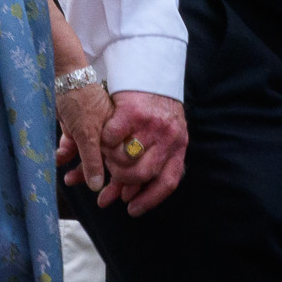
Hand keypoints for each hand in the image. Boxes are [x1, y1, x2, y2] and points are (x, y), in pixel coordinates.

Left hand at [51, 74, 113, 190]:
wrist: (60, 76)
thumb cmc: (79, 100)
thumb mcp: (87, 134)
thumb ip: (93, 160)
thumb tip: (98, 185)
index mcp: (120, 133)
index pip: (124, 163)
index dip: (119, 180)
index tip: (108, 195)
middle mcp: (108, 134)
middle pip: (107, 163)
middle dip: (95, 176)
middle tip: (89, 191)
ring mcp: (91, 131)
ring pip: (88, 158)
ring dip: (78, 169)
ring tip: (68, 179)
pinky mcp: (74, 129)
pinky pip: (72, 148)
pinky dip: (65, 154)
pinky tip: (57, 157)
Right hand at [93, 91, 190, 213]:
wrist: (154, 72)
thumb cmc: (155, 110)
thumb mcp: (163, 137)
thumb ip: (149, 164)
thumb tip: (128, 197)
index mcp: (179, 146)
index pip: (168, 182)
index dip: (149, 200)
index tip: (131, 210)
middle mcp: (169, 137)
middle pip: (143, 173)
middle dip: (124, 181)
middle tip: (112, 181)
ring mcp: (151, 124)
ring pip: (125, 158)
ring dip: (111, 162)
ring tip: (106, 158)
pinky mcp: (132, 111)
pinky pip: (112, 137)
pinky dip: (104, 141)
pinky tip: (102, 140)